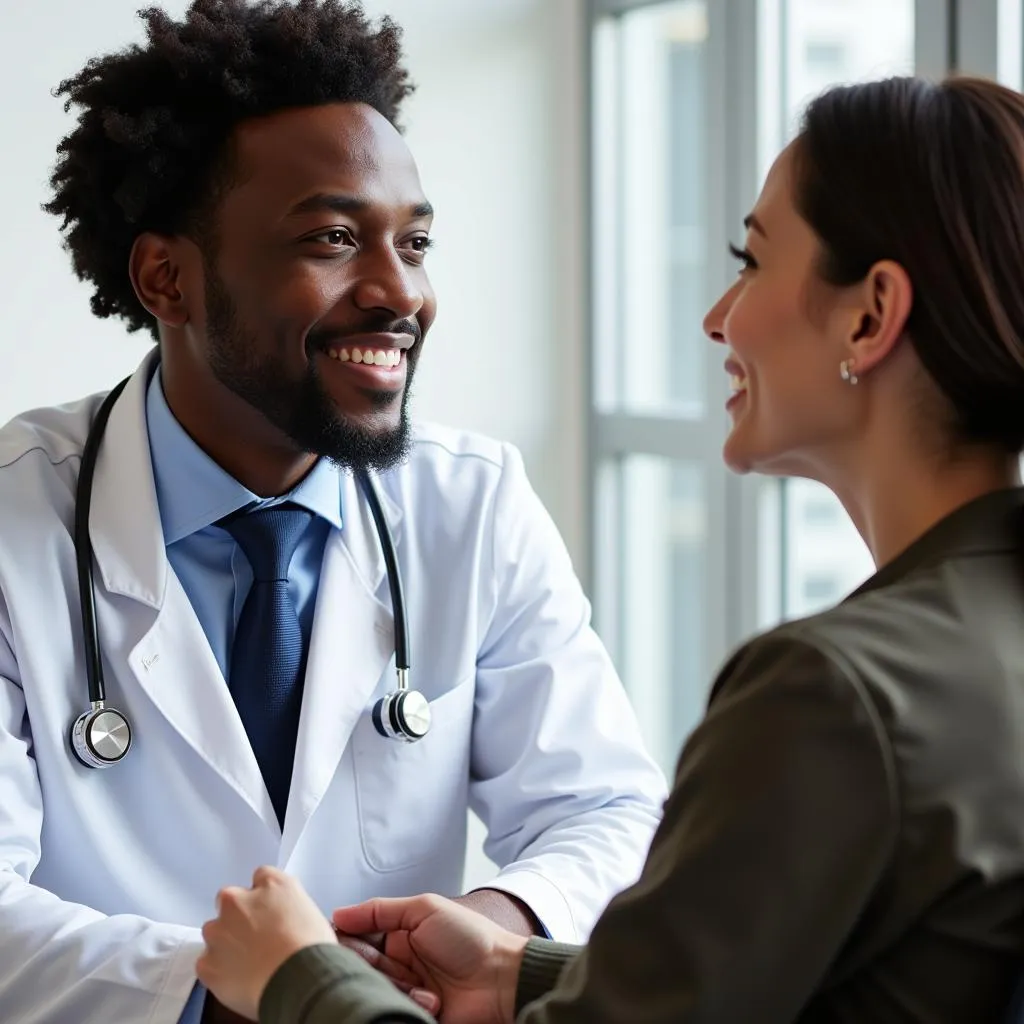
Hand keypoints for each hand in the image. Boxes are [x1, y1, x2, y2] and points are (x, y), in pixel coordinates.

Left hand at [196, 866, 338, 1019]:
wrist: (297, 981)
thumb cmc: (311, 949)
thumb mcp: (312, 913)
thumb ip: (288, 905)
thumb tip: (281, 916)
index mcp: (271, 885)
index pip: (261, 877)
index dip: (265, 897)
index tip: (269, 912)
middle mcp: (239, 901)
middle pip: (230, 900)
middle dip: (238, 916)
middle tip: (257, 938)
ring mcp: (218, 932)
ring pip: (215, 932)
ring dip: (226, 942)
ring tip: (249, 963)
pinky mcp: (207, 963)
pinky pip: (207, 963)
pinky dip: (220, 969)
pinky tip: (240, 978)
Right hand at [334, 894, 528, 1023]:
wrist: (502, 979)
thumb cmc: (471, 939)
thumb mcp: (425, 909)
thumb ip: (380, 910)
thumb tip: (337, 913)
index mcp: (398, 935)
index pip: (356, 937)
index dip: (349, 941)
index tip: (343, 940)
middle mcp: (396, 964)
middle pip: (360, 968)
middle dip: (378, 968)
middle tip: (404, 967)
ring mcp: (402, 992)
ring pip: (372, 992)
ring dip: (398, 989)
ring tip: (426, 989)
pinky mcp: (409, 1015)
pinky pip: (388, 1012)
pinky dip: (407, 1007)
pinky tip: (432, 1002)